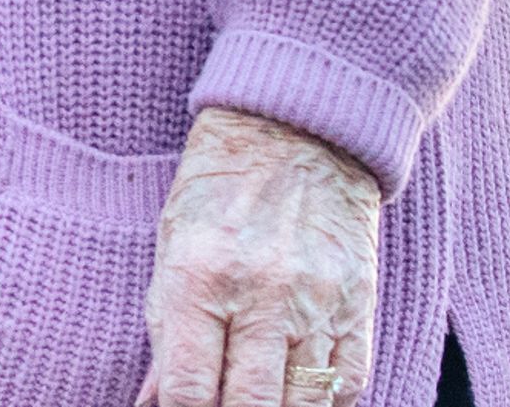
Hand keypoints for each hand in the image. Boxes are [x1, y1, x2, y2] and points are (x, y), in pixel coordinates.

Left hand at [137, 107, 381, 406]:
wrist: (295, 130)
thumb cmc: (218, 190)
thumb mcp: (172, 247)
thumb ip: (165, 331)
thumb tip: (151, 402)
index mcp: (199, 276)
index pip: (190, 390)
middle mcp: (259, 293)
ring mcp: (315, 301)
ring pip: (302, 404)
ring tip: (259, 399)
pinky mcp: (358, 304)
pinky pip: (348, 384)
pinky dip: (324, 401)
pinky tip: (300, 395)